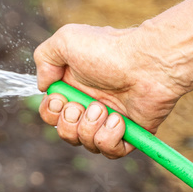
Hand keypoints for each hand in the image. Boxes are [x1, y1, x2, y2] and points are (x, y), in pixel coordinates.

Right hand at [33, 24, 185, 157]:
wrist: (149, 62)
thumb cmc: (109, 49)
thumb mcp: (65, 40)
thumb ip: (43, 58)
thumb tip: (44, 87)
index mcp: (73, 86)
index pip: (50, 113)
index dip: (51, 112)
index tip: (61, 99)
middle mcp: (89, 105)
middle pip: (64, 132)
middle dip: (69, 122)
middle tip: (84, 104)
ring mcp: (109, 120)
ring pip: (84, 143)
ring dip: (90, 127)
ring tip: (104, 108)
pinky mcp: (129, 134)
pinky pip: (109, 152)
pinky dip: (108, 138)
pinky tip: (118, 120)